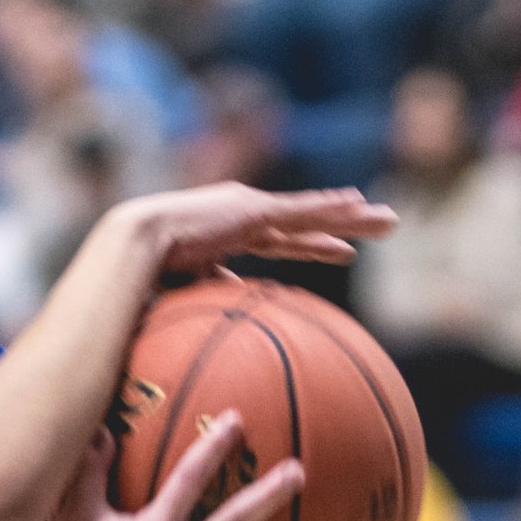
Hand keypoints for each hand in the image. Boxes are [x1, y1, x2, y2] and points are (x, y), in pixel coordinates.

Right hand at [104, 181, 394, 277]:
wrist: (131, 249)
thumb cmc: (145, 276)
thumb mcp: (188, 290)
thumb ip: (211, 294)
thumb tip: (227, 313)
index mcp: (229, 230)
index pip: (281, 238)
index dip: (311, 242)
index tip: (339, 248)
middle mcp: (243, 212)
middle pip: (306, 221)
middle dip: (344, 222)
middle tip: (383, 223)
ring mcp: (249, 209)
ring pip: (313, 214)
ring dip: (353, 217)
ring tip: (389, 221)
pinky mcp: (251, 212)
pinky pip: (299, 214)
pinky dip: (329, 211)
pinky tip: (358, 207)